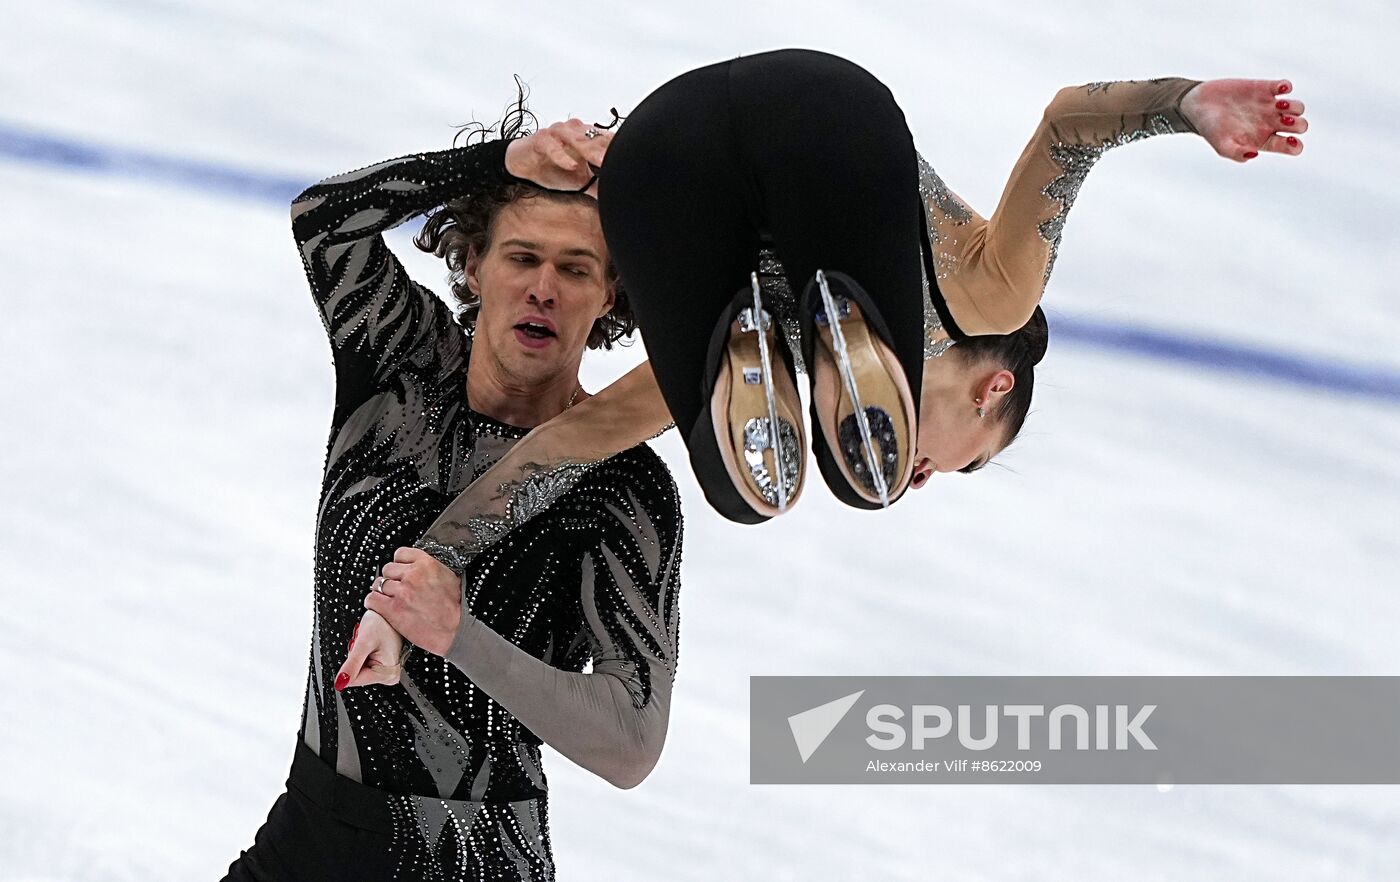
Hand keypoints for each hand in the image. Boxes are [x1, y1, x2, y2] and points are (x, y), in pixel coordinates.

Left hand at [334, 609, 403, 690]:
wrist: (388, 614)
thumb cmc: (381, 623)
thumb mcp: (363, 644)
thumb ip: (351, 666)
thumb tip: (340, 682)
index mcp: (388, 674)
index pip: (355, 681)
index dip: (350, 665)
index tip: (358, 651)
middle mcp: (390, 676)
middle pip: (358, 676)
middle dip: (355, 660)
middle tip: (363, 646)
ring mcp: (387, 671)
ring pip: (359, 670)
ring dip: (357, 657)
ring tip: (366, 644)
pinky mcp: (383, 667)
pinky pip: (364, 666)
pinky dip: (361, 655)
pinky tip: (368, 646)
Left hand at [363, 546, 461, 656]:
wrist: (456, 630)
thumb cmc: (456, 608)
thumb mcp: (450, 578)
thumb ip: (432, 569)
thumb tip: (420, 567)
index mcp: (427, 564)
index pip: (400, 554)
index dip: (399, 563)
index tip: (400, 570)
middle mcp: (413, 576)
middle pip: (388, 569)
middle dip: (391, 578)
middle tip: (397, 588)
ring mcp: (402, 592)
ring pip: (378, 584)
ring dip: (382, 591)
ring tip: (389, 598)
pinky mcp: (393, 610)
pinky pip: (372, 600)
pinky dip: (373, 602)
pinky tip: (379, 605)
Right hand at [505, 118, 612, 196]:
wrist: (522, 165)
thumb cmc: (551, 167)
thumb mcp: (579, 180)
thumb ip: (597, 185)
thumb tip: (615, 196)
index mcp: (585, 136)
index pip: (605, 139)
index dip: (617, 148)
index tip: (631, 157)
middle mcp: (574, 130)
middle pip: (595, 138)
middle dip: (607, 149)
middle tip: (621, 159)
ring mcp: (557, 133)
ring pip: (576, 139)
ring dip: (589, 150)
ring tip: (601, 161)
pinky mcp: (541, 139)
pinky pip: (553, 147)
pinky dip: (562, 156)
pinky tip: (572, 166)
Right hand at [1180, 78, 1307, 161]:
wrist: (1198, 105)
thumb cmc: (1210, 129)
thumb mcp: (1221, 146)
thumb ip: (1237, 153)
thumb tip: (1254, 153)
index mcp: (1263, 141)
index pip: (1291, 146)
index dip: (1295, 145)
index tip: (1287, 139)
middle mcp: (1270, 124)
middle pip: (1299, 126)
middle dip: (1297, 124)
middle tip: (1282, 120)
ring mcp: (1269, 106)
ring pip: (1297, 107)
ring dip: (1294, 107)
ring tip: (1278, 105)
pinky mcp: (1264, 88)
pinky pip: (1285, 86)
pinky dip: (1286, 86)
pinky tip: (1277, 89)